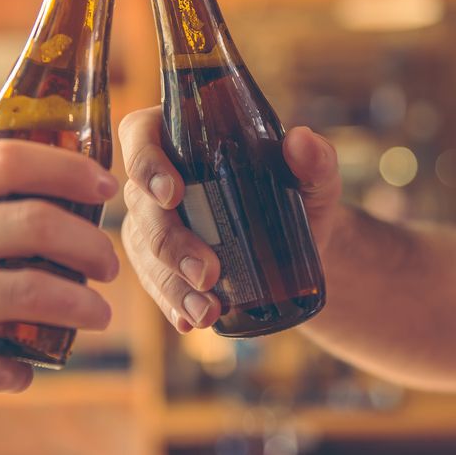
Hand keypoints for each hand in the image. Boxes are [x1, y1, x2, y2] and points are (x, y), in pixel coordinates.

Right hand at [118, 106, 341, 332]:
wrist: (301, 244)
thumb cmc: (300, 194)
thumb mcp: (315, 177)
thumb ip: (314, 159)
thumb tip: (302, 141)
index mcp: (183, 135)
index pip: (140, 134)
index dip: (146, 162)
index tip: (173, 193)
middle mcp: (159, 176)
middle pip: (141, 203)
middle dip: (170, 241)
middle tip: (208, 272)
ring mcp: (153, 221)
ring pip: (144, 250)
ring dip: (171, 284)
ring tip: (208, 310)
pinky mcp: (158, 261)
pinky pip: (153, 282)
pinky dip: (172, 303)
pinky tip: (192, 320)